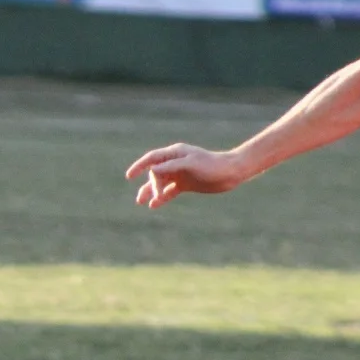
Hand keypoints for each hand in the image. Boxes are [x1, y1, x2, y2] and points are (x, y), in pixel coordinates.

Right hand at [125, 144, 251, 208]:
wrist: (231, 173)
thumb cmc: (212, 165)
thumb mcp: (191, 164)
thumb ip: (171, 166)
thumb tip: (152, 170)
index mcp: (175, 153)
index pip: (152, 158)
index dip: (139, 166)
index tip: (129, 176)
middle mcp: (175, 163)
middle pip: (155, 173)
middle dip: (151, 184)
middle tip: (154, 196)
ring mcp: (180, 174)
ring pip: (160, 183)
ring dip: (151, 191)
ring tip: (141, 202)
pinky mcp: (185, 184)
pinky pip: (169, 191)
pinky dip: (162, 198)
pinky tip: (154, 205)